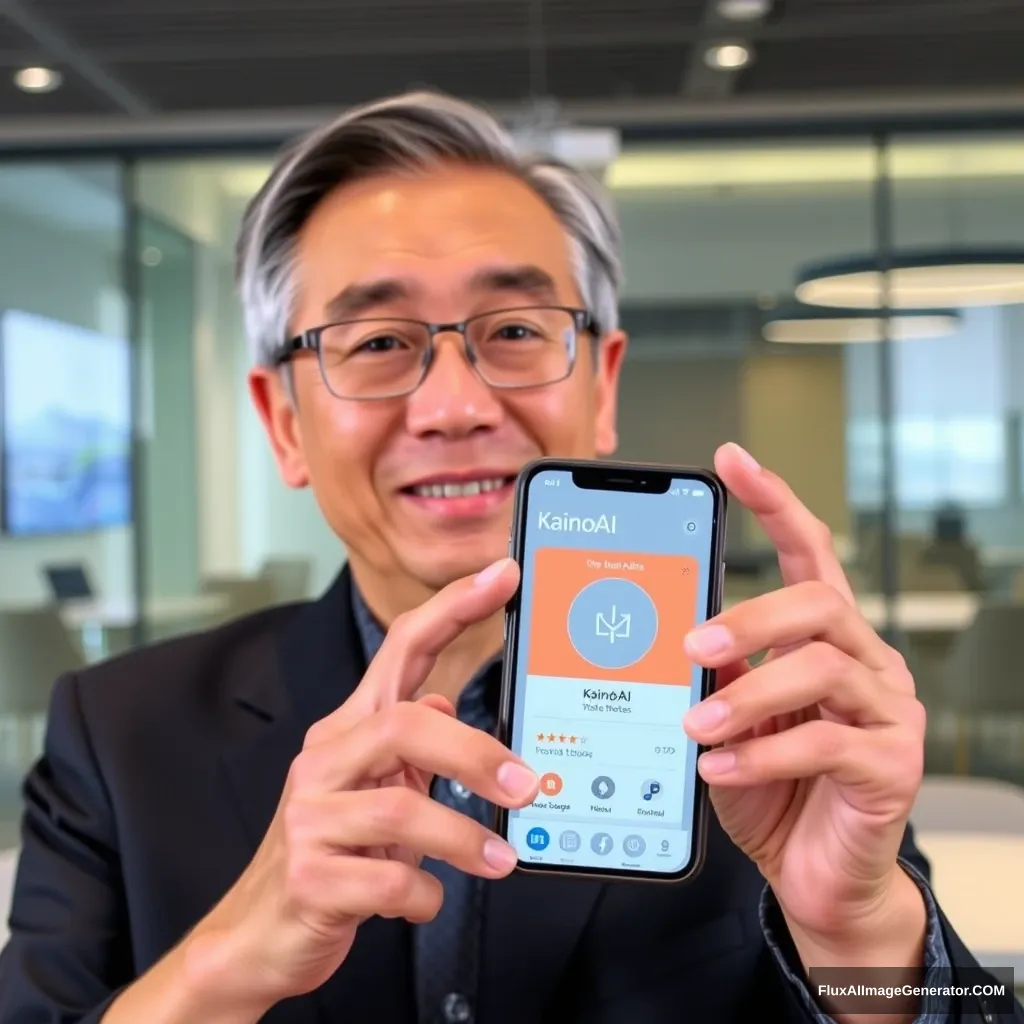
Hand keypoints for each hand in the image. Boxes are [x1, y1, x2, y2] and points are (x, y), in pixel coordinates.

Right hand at [183, 558, 538, 1013]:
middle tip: (526, 785)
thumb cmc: (332, 855)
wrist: (258, 933)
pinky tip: (427, 899)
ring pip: (398, 809)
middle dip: (474, 754)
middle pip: (404, 725)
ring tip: (499, 860)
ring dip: (462, 839)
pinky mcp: (309, 878)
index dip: (452, 607)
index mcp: (348, 730)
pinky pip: (387, 883)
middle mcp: (324, 760)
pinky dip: (423, 895)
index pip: (401, 649)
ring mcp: (310, 817)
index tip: (502, 575)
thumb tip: (443, 700)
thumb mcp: (375, 791)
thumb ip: (409, 747)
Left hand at [682, 444, 926, 966]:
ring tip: (698, 723)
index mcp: (824, 639)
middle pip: (820, 603)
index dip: (774, 502)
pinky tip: (719, 766)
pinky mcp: (892, 766)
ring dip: (749, 693)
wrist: (813, 874)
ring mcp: (887, 711)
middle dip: (752, 616)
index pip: (809, 553)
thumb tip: (679, 628)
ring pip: (823, 667)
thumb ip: (716, 672)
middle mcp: (865, 663)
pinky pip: (828, 742)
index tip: (732, 460)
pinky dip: (763, 753)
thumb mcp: (728, 722)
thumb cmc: (769, 789)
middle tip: (692, 640)